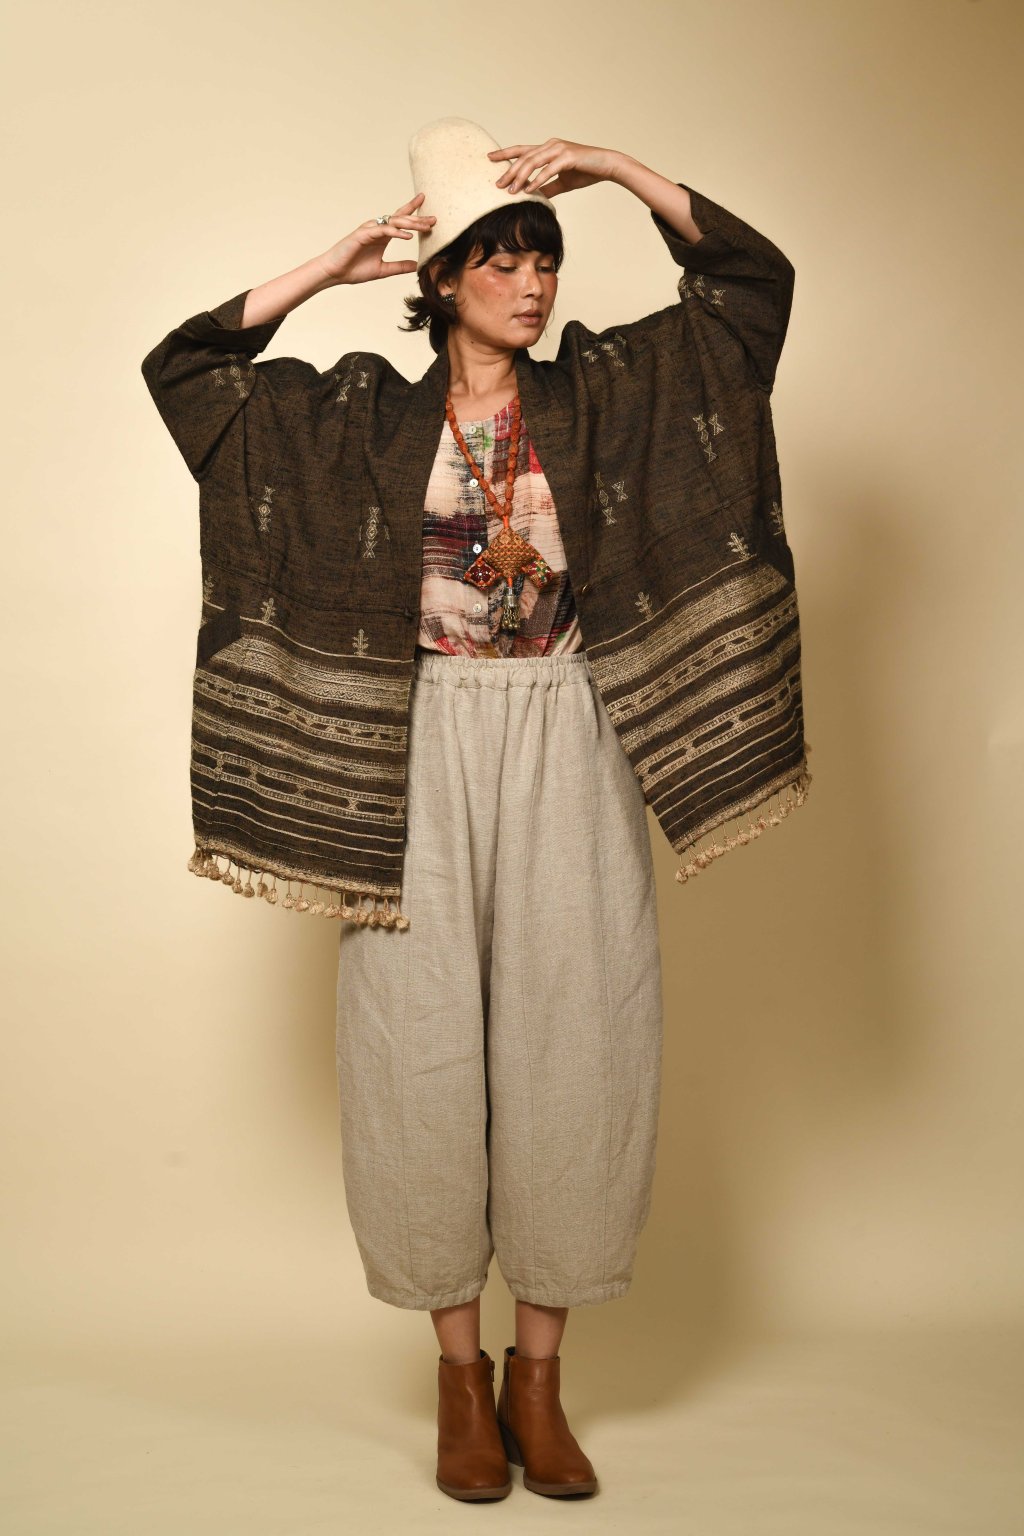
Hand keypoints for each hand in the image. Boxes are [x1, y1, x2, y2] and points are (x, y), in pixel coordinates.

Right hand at [318, 193, 436, 284]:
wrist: (335, 273)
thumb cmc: (354, 270)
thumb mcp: (383, 270)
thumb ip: (400, 266)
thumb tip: (417, 266)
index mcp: (383, 236)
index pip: (400, 220)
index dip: (413, 211)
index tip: (427, 206)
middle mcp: (377, 229)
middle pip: (401, 219)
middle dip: (418, 218)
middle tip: (434, 218)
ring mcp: (370, 230)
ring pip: (393, 222)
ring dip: (410, 223)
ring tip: (425, 226)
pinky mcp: (363, 234)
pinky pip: (382, 230)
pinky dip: (396, 232)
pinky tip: (407, 235)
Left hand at [486, 139, 622, 197]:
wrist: (607, 166)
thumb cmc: (586, 171)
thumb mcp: (563, 181)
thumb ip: (548, 187)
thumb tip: (536, 197)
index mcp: (548, 149)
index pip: (522, 150)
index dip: (505, 153)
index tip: (490, 158)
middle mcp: (551, 145)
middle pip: (524, 157)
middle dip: (509, 170)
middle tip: (496, 184)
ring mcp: (559, 149)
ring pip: (533, 162)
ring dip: (520, 177)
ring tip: (510, 191)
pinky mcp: (567, 157)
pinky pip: (548, 170)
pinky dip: (538, 180)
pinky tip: (529, 190)